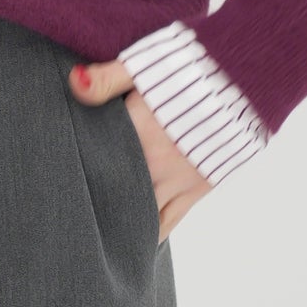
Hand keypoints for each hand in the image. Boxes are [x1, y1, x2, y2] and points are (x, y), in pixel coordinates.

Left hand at [69, 59, 211, 242]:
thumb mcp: (146, 64)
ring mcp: (176, 181)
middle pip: (114, 196)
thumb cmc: (194, 67)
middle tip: (69, 223)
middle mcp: (153, 165)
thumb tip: (73, 82)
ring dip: (120, 225)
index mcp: (136, 134)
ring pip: (139, 216)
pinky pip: (169, 220)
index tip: (59, 191)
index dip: (76, 177)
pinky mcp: (198, 188)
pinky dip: (151, 233)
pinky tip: (135, 243)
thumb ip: (107, 77)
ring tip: (98, 239)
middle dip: (93, 208)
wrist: (248, 79)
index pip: (96, 163)